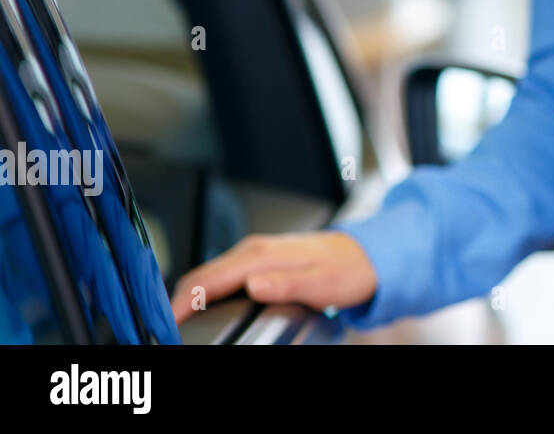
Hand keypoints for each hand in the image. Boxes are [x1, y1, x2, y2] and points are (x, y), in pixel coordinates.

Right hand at [170, 231, 377, 324]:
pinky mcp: (257, 260)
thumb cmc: (347, 270)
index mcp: (262, 255)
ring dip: (186, 297)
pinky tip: (198, 308)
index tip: (165, 324)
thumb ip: (286, 285)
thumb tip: (254, 284)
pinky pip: (220, 276)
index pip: (208, 280)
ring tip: (172, 322)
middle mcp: (253, 250)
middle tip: (161, 329)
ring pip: (207, 276)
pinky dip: (202, 292)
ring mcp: (254, 254)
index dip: (180, 303)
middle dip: (174, 301)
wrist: (365, 256)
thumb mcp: (322, 284)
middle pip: (199, 277)